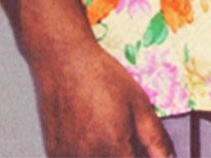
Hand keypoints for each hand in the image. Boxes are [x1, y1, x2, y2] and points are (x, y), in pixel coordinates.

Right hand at [31, 37, 172, 157]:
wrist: (62, 61)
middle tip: (130, 142)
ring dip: (110, 154)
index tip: (145, 152)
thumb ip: (156, 139)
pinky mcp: (54, 154)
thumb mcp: (139, 104)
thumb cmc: (102, 77)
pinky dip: (91, 154)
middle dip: (127, 155)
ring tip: (111, 134)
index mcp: (111, 147)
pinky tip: (93, 136)